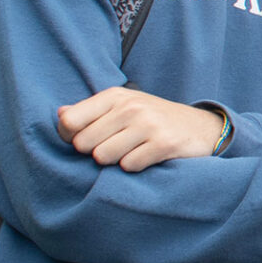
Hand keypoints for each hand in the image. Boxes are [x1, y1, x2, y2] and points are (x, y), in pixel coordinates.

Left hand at [57, 87, 225, 170]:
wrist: (202, 128)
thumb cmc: (154, 119)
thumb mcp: (123, 107)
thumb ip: (89, 111)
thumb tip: (59, 115)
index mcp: (114, 95)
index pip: (69, 122)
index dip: (71, 138)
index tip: (87, 141)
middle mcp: (130, 106)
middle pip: (84, 144)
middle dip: (95, 152)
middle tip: (116, 148)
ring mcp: (148, 124)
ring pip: (104, 157)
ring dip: (115, 161)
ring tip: (131, 152)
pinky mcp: (164, 143)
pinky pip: (129, 166)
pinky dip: (136, 167)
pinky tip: (148, 158)